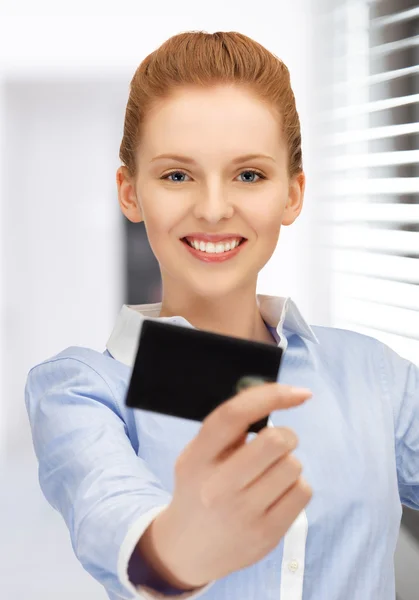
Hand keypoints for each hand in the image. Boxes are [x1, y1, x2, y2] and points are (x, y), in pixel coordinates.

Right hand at [138, 383, 312, 589]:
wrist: (187, 549)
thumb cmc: (199, 489)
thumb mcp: (197, 455)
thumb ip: (227, 430)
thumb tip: (269, 396)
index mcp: (198, 458)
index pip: (234, 415)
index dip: (270, 396)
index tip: (297, 393)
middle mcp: (218, 486)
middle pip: (275, 440)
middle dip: (285, 436)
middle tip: (277, 445)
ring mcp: (244, 513)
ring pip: (293, 465)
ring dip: (289, 463)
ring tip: (271, 474)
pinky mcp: (266, 534)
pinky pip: (302, 492)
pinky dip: (296, 486)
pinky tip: (277, 494)